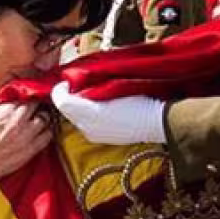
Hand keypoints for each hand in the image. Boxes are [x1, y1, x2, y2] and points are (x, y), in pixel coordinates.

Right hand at [0, 102, 53, 185]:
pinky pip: (48, 135)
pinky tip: (44, 132)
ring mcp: (26, 135)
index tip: (27, 101)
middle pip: (36, 105)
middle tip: (37, 107)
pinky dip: (48, 131)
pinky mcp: (32, 148)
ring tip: (42, 119)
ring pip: (45, 118)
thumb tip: (8, 104)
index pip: (22, 98)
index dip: (26, 99)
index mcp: (5, 112)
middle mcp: (17, 121)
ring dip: (44, 117)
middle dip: (37, 105)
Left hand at [51, 81, 165, 144]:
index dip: (61, 88)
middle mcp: (87, 127)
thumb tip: (77, 79)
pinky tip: (102, 108)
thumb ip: (92, 82)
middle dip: (71, 96)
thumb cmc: (140, 100)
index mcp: (89, 112)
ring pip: (75, 117)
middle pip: (66, 109)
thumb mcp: (115, 85)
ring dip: (79, 106)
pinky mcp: (100, 139)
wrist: (158, 121)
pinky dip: (88, 115)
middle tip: (82, 85)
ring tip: (94, 96)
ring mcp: (93, 135)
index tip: (69, 80)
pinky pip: (86, 125)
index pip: (61, 100)